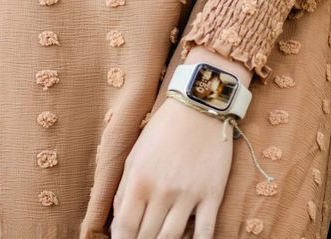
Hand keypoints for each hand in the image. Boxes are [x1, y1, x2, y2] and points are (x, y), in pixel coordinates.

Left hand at [110, 48, 246, 238]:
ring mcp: (189, 195)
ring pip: (172, 238)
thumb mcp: (135, 155)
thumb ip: (122, 190)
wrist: (201, 105)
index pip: (124, 228)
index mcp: (139, 181)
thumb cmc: (163, 129)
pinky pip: (205, 231)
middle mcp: (162, 192)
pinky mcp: (213, 194)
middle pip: (147, 237)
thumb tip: (117, 224)